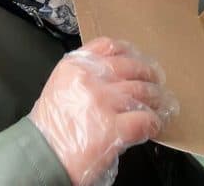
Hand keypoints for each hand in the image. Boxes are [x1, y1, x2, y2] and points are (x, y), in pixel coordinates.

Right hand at [29, 38, 177, 185]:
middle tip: (157, 82)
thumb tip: (116, 78)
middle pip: (131, 68)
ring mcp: (103, 102)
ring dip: (156, 99)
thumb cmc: (50, 126)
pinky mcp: (114, 128)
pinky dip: (153, 122)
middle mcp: (90, 78)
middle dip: (149, 75)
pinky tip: (154, 126)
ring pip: (142, 92)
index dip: (130, 52)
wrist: (41, 156)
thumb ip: (85, 75)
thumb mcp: (61, 86)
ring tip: (161, 104)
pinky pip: (145, 119)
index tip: (139, 58)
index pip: (109, 46)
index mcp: (75, 65)